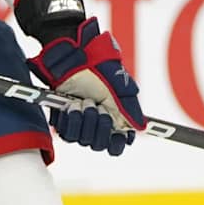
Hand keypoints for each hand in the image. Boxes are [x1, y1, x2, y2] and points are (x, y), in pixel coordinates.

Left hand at [26, 18, 145, 155]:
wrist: (72, 58)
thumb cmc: (97, 67)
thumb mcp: (119, 85)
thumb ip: (131, 107)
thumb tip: (141, 127)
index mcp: (114, 118)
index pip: (116, 145)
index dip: (116, 144)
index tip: (117, 134)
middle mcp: (96, 124)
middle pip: (100, 145)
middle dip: (99, 126)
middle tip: (97, 107)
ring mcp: (79, 123)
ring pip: (83, 141)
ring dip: (85, 121)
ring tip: (83, 101)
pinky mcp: (62, 121)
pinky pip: (66, 134)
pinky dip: (71, 120)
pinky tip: (72, 105)